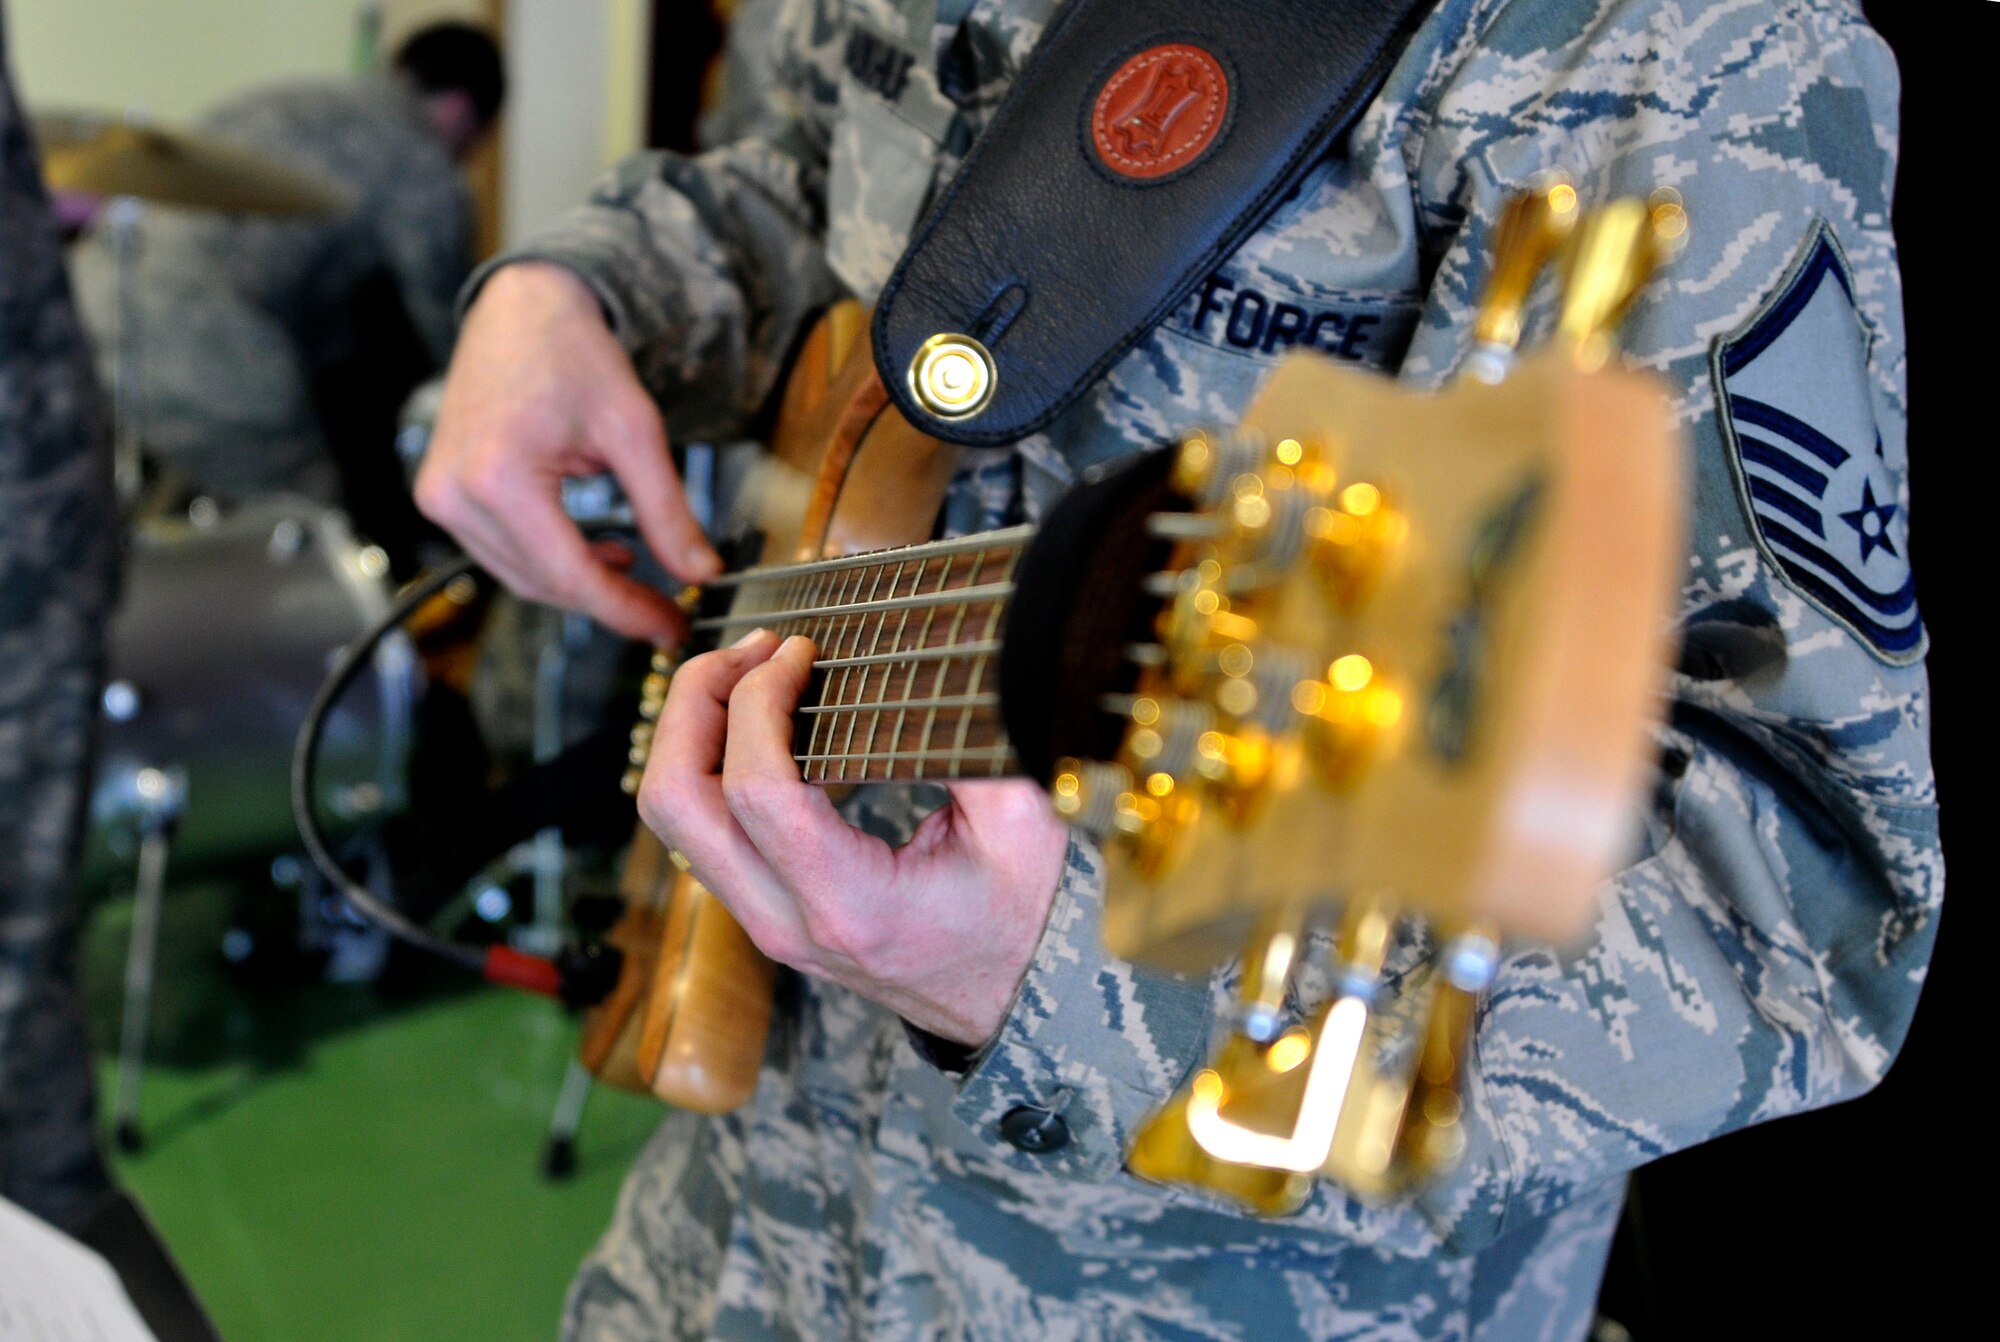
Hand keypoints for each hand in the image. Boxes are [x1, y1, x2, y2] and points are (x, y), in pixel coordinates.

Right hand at [414, 262, 719, 640]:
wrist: (522, 308)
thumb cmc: (574, 353)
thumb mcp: (635, 430)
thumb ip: (667, 510)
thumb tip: (700, 573)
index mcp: (498, 477)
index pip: (569, 575)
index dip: (626, 611)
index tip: (671, 629)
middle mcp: (455, 494)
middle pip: (544, 584)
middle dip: (609, 601)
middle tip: (667, 611)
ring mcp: (439, 496)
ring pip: (522, 576)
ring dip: (580, 582)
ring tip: (635, 563)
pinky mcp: (440, 494)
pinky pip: (502, 552)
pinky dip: (551, 560)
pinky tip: (594, 545)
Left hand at [639, 631, 1070, 1045]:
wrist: (1009, 1000)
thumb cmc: (1021, 914)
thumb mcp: (1021, 823)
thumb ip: (972, 743)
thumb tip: (921, 659)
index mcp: (852, 904)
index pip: (756, 790)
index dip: (760, 701)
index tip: (801, 651)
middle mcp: (787, 921)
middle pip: (674, 801)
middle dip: (696, 702)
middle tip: (752, 649)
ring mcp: (763, 921)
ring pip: (669, 816)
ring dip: (692, 729)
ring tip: (747, 675)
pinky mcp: (760, 910)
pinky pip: (697, 829)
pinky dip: (708, 762)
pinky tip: (758, 722)